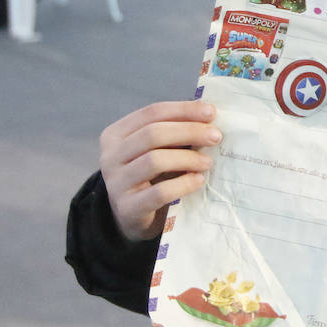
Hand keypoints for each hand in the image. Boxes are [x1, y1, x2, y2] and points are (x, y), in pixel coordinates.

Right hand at [99, 100, 220, 241]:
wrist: (133, 217)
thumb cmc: (151, 176)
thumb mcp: (158, 150)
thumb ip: (175, 132)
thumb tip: (209, 115)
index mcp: (116, 134)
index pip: (152, 113)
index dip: (183, 110)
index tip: (212, 112)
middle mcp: (110, 156)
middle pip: (153, 134)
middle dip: (189, 131)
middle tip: (216, 136)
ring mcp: (116, 183)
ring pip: (154, 161)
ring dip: (188, 158)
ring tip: (208, 161)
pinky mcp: (128, 208)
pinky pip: (160, 192)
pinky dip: (184, 184)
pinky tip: (199, 180)